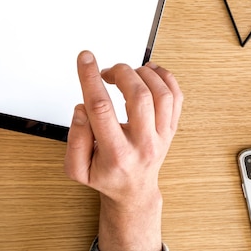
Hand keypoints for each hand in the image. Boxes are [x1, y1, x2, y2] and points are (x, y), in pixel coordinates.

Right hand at [64, 51, 182, 250]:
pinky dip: (165, 77)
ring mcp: (161, 136)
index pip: (102, 109)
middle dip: (120, 73)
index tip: (85, 59)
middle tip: (107, 71)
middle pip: (138, 96)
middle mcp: (143, 144)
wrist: (134, 190)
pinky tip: (149, 72)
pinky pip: (176, 97)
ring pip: (161, 94)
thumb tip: (83, 109)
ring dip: (142, 74)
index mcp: (116, 154)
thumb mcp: (77, 168)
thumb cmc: (106, 176)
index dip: (91, 79)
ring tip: (126, 73)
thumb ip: (75, 138)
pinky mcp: (171, 129)